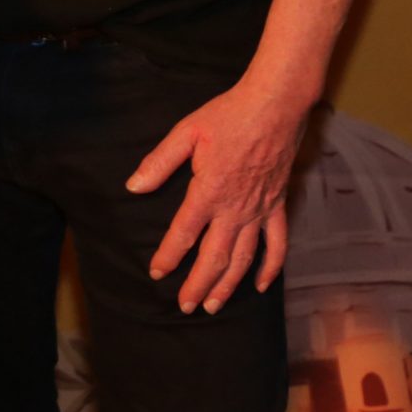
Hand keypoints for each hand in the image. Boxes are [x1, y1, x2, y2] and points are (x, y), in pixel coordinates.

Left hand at [127, 76, 312, 313]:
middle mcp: (235, 208)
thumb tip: (133, 186)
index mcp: (208, 191)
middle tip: (185, 306)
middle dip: (198, 284)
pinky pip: (277, 244)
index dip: (168, 256)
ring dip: (228, 284)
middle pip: (214, 256)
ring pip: (243, 257)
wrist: (274, 105)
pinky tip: (260, 285)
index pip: (184, 233)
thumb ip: (159, 162)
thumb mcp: (186, 132)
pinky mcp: (278, 204)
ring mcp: (259, 209)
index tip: (156, 272)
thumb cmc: (227, 115)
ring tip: (213, 305)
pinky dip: (270, 267)